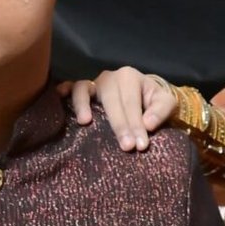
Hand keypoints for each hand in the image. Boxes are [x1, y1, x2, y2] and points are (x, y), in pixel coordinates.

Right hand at [61, 66, 179, 151]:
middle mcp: (110, 77)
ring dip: (83, 104)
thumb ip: (161, 111)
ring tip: (85, 123)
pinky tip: (59, 97)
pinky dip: (64, 91)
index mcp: (130, 78)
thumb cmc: (152, 102)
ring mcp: (94, 83)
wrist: (143, 94)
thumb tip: (148, 125)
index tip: (140, 146)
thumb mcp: (165, 103)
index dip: (135, 124)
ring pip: (85, 89)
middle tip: (126, 147)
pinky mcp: (83, 89)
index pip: (132, 103)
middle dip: (119, 124)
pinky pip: (70, 87)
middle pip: (111, 100)